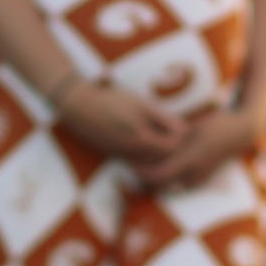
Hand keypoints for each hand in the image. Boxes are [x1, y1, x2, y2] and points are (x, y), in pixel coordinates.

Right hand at [56, 78, 186, 164]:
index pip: (173, 147)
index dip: (181, 138)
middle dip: (173, 149)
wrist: (80, 107)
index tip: (182, 127)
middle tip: (176, 135)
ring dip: (160, 155)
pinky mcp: (115, 157)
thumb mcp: (142, 105)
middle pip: (164, 159)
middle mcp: (134, 152)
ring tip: (164, 139)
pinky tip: (147, 144)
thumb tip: (185, 131)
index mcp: (143, 138)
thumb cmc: (113, 101)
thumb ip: (164, 119)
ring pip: (151, 164)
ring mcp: (124, 156)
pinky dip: (146, 158)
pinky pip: (137, 164)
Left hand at [132, 106, 259, 190]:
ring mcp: (199, 179)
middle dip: (145, 179)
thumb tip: (150, 143)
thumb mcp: (193, 129)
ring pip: (169, 187)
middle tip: (132, 167)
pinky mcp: (201, 180)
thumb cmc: (216, 125)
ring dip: (156, 181)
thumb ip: (173, 140)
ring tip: (144, 168)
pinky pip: (179, 185)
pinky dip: (167, 180)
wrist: (241, 134)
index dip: (142, 172)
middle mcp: (194, 173)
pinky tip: (162, 168)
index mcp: (191, 159)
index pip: (159, 175)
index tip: (130, 163)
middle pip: (161, 186)